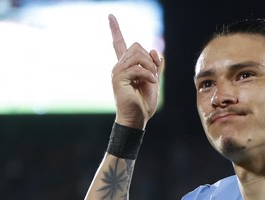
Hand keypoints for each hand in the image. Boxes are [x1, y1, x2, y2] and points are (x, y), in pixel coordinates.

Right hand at [109, 14, 162, 128]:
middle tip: (154, 75)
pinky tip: (151, 83)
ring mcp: (117, 71)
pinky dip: (148, 75)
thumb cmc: (144, 102)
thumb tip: (153, 50)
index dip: (115, 30)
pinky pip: (137, 68)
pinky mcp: (118, 78)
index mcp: (126, 66)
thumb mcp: (154, 79)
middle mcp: (119, 66)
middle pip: (136, 46)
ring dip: (150, 67)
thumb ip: (155, 65)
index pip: (119, 44)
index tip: (110, 16)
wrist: (137, 119)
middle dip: (150, 59)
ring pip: (137, 55)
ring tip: (152, 80)